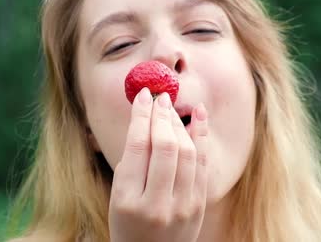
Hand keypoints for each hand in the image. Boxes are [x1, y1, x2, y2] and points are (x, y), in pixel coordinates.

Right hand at [108, 88, 208, 241]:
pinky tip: (199, 115)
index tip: (143, 96)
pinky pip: (202, 163)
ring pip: (186, 153)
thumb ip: (130, 163)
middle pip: (164, 147)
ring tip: (172, 107)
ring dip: (180, 123)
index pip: (137, 148)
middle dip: (161, 116)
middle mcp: (156, 205)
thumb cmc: (128, 224)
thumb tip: (144, 118)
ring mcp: (182, 206)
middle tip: (159, 96)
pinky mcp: (199, 205)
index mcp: (127, 201)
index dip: (141, 116)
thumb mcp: (118, 198)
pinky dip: (201, 136)